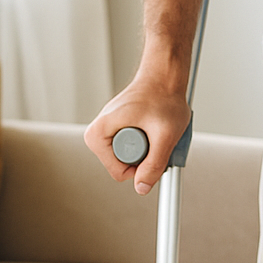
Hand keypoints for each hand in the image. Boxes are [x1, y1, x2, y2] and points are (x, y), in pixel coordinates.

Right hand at [84, 74, 191, 195]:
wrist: (165, 74)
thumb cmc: (164, 97)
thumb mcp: (165, 135)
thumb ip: (154, 163)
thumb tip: (142, 188)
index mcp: (98, 134)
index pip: (118, 172)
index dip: (141, 167)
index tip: (155, 146)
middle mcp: (98, 132)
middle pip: (122, 165)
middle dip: (144, 157)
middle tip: (157, 135)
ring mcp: (108, 129)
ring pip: (129, 156)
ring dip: (147, 149)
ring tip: (156, 128)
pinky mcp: (118, 127)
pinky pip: (132, 145)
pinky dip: (147, 141)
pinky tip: (155, 126)